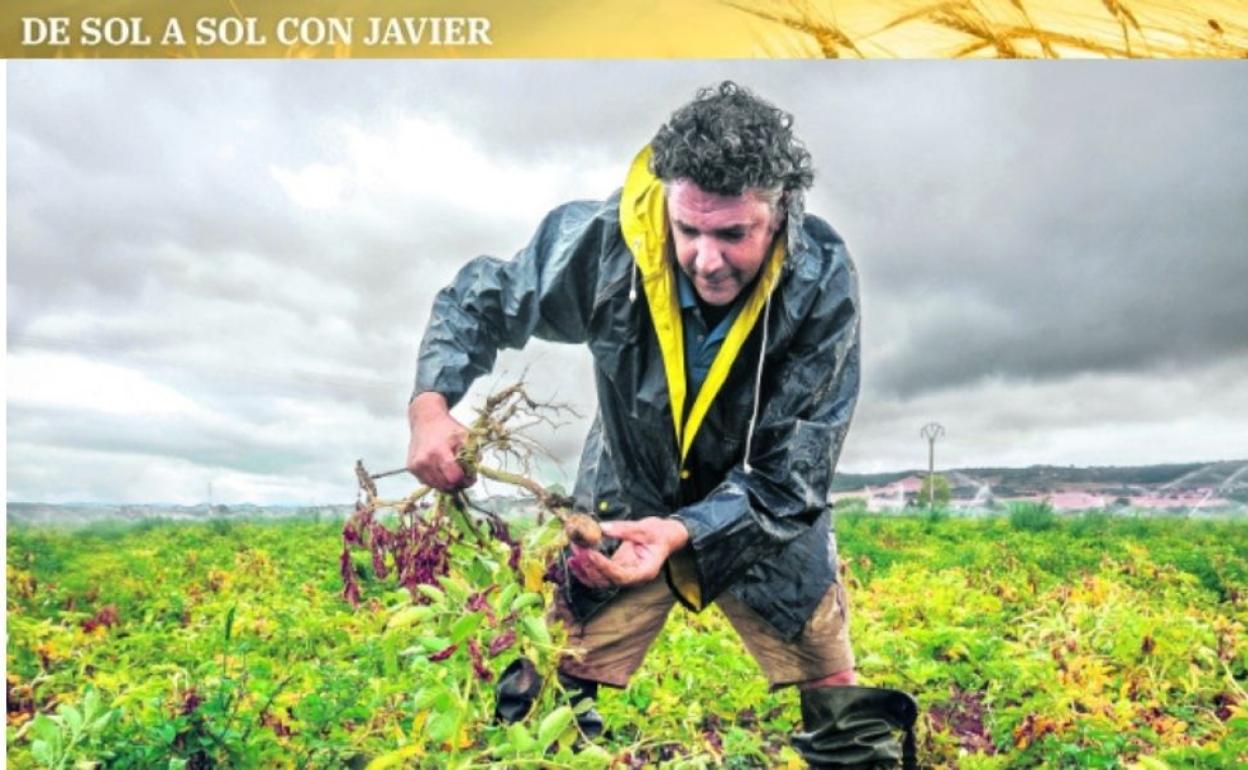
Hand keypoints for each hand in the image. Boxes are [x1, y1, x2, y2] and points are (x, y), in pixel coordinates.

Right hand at [406, 392, 474, 490]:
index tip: (470, 478)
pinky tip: (440, 469)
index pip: (453, 477)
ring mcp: (416, 465)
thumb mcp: (464, 437)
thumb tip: (472, 475)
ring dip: (446, 484)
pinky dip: (435, 480)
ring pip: (435, 486)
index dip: (464, 480)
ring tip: (452, 473)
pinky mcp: (411, 468)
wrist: (426, 420)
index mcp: (439, 451)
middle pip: (445, 485)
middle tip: (463, 479)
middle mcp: (425, 460)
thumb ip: (472, 455)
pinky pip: (427, 482)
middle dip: (457, 484)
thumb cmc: (447, 428)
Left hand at [568, 517, 689, 588]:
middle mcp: (633, 577)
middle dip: (590, 567)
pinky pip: (598, 573)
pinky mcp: (616, 568)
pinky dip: (585, 568)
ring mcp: (623, 574)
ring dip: (584, 570)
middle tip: (577, 550)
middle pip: (607, 581)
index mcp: (644, 571)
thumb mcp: (646, 528)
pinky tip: (575, 558)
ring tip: (573, 554)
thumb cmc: (660, 533)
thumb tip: (602, 528)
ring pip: (600, 581)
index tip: (590, 554)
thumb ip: (625, 529)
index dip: (604, 567)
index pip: (621, 576)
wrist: (666, 536)